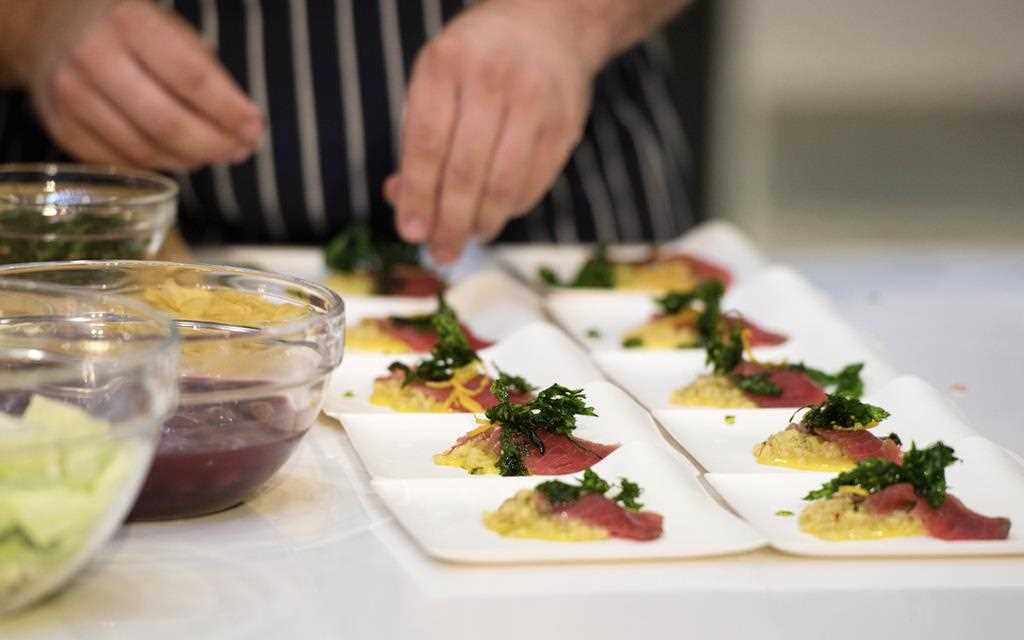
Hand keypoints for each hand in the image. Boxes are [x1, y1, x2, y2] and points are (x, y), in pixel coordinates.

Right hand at [13, 0, 262, 170]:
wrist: (50, 25)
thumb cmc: (130, 28)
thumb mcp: (170, 29)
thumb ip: (208, 75)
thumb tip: (246, 132)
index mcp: (129, 22)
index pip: (192, 80)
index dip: (230, 112)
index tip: (255, 129)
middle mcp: (93, 56)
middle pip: (168, 123)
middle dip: (214, 145)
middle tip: (240, 151)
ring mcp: (70, 94)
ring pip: (145, 150)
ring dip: (190, 160)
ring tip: (213, 153)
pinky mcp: (60, 126)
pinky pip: (120, 161)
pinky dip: (157, 165)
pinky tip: (177, 156)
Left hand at [389, 0, 600, 262]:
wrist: (548, 25)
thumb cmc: (476, 63)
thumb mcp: (435, 82)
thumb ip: (418, 141)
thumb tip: (406, 207)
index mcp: (445, 64)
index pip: (427, 145)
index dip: (417, 196)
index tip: (410, 232)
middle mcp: (491, 79)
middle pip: (465, 172)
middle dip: (449, 223)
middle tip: (440, 252)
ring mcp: (535, 102)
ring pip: (503, 186)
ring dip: (482, 224)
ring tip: (468, 238)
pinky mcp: (564, 125)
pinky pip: (532, 185)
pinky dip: (510, 209)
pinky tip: (496, 213)